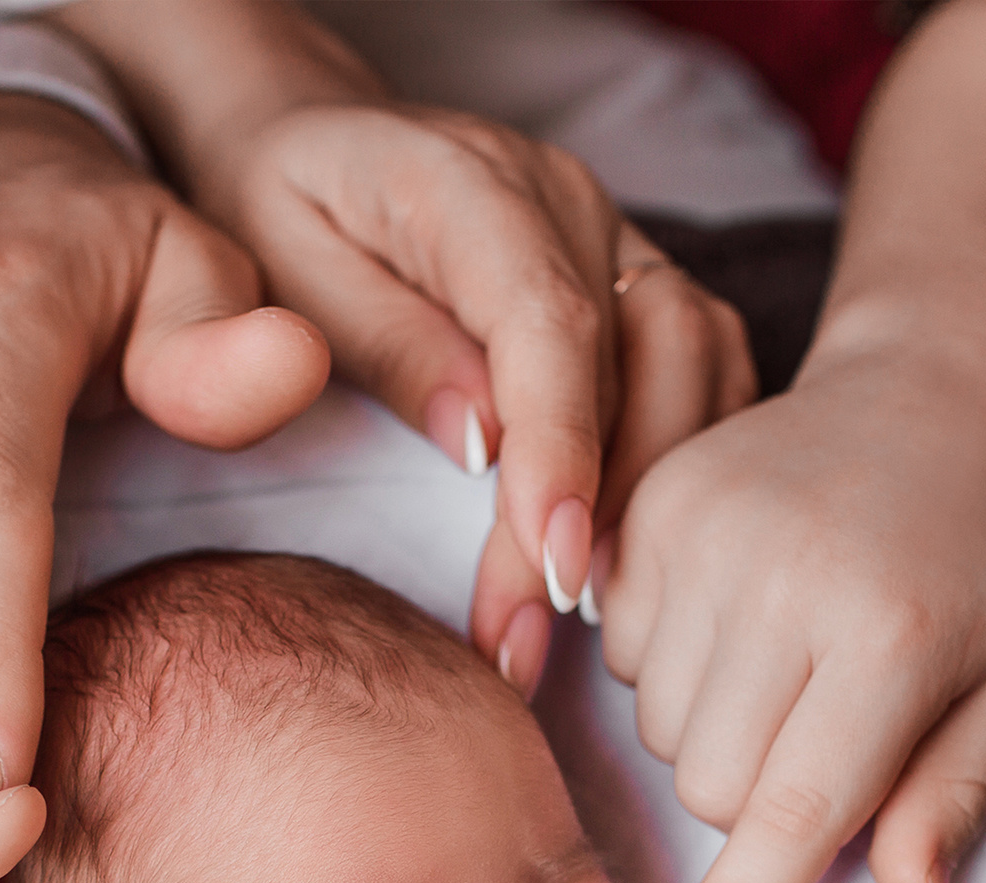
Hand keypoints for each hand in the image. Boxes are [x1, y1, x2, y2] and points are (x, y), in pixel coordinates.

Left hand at [59, 0, 756, 685]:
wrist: (314, 145)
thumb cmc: (280, 212)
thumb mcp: (283, 266)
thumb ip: (383, 345)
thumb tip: (481, 442)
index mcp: (470, 182)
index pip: (549, 322)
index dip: (559, 450)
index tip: (546, 564)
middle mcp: (569, 199)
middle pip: (633, 359)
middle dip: (592, 514)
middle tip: (523, 635)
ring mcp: (617, 234)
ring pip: (694, 365)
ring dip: (650, 499)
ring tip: (573, 609)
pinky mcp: (639, 276)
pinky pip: (705, 368)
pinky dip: (680, 466)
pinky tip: (626, 551)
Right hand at [601, 341, 985, 882]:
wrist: (929, 382)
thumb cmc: (981, 548)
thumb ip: (953, 793)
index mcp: (891, 635)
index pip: (792, 811)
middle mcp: (786, 582)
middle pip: (712, 787)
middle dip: (758, 794)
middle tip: (823, 726)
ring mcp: (707, 535)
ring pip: (659, 730)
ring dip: (711, 728)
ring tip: (782, 655)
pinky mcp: (654, 506)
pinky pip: (618, 652)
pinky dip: (669, 660)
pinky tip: (734, 611)